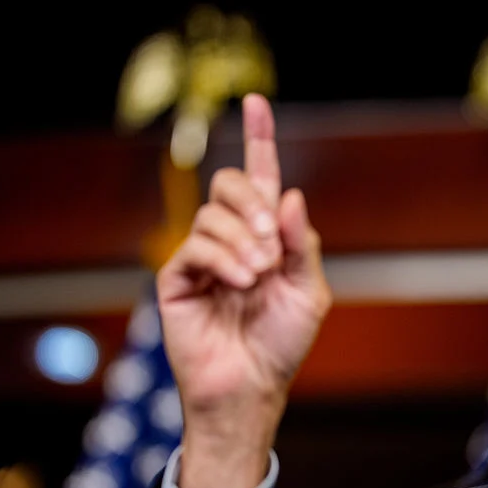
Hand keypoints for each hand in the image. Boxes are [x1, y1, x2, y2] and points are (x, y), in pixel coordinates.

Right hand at [157, 94, 330, 487]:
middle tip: (271, 246)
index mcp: (266, 237)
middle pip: (230, 185)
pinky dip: (222, 258)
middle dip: (252, 204)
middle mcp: (232, 239)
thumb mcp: (309, 290)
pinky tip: (240, 282)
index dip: (260, 140)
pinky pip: (194, 246)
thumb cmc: (283, 342)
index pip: (260, 178)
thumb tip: (287, 193)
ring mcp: (203, 257)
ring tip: (257, 276)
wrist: (255, 386)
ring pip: (213, 215)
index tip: (257, 102)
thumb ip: (300, 242)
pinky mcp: (178, 278)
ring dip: (243, 241)